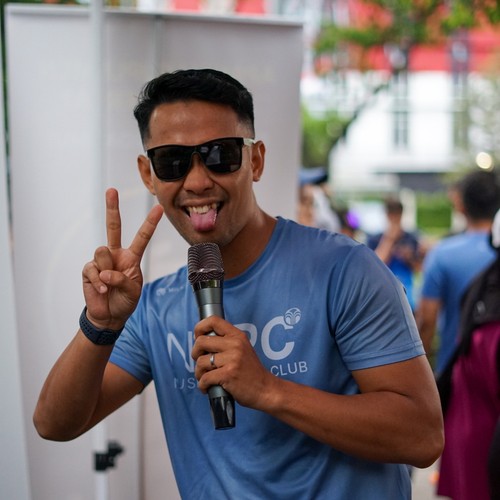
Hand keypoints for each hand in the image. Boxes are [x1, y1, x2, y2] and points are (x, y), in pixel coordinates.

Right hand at [82, 188, 162, 329]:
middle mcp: (116, 254)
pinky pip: (93, 269)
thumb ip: (122, 279)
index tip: (159, 208)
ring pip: (102, 251)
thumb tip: (105, 271)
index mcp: (131, 257)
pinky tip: (103, 290)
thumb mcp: (133, 291)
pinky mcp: (88, 270)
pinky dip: (99, 282)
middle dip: (112, 208)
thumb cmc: (125, 300)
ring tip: (110, 285)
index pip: (142, 237)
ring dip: (108, 270)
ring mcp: (101, 261)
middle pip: (113, 227)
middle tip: (112, 190)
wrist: (109, 316)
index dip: (150, 223)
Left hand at [191, 316, 275, 409]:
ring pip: (200, 362)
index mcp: (237, 336)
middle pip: (201, 341)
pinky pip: (205, 378)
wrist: (266, 389)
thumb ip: (226, 343)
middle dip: (195, 353)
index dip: (200, 328)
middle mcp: (235, 344)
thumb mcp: (243, 349)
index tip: (198, 337)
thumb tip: (202, 341)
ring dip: (198, 373)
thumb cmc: (251, 372)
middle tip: (200, 362)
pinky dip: (202, 385)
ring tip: (205, 378)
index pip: (214, 321)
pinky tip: (207, 387)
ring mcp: (232, 359)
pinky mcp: (228, 374)